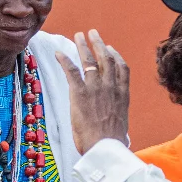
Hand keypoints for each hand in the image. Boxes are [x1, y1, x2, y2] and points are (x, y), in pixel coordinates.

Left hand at [56, 30, 128, 154]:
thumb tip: (112, 120)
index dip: (116, 55)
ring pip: (89, 60)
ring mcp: (96, 89)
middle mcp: (110, 87)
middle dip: (98, 43)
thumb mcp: (120, 124)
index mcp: (122, 94)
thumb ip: (116, 114)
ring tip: (78, 36)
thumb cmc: (112, 143)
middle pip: (106, 58)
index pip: (122, 68)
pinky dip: (64, 60)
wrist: (106, 148)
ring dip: (83, 46)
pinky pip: (71, 71)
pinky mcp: (80, 94)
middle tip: (92, 33)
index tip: (111, 48)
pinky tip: (58, 53)